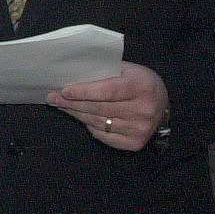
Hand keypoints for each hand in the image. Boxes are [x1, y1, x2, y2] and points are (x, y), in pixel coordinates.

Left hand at [48, 61, 167, 149]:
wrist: (162, 103)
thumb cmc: (138, 82)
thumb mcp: (127, 69)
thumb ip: (105, 71)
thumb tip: (72, 74)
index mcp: (143, 87)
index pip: (108, 91)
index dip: (84, 92)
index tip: (64, 91)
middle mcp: (144, 110)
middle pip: (99, 108)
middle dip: (72, 103)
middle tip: (52, 97)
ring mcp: (140, 129)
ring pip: (98, 122)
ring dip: (76, 114)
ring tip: (61, 106)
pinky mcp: (135, 143)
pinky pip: (104, 136)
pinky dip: (90, 126)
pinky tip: (81, 117)